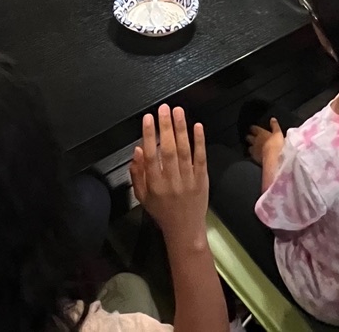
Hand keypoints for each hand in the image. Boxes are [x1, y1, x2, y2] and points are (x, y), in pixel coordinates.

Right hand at [130, 105, 208, 246]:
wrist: (184, 229)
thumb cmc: (161, 211)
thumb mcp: (142, 197)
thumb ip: (137, 173)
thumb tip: (137, 150)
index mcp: (154, 185)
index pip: (150, 156)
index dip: (149, 136)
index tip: (148, 118)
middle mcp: (171, 181)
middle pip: (168, 150)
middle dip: (166, 127)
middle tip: (164, 109)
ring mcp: (188, 180)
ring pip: (185, 151)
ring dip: (181, 129)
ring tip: (178, 111)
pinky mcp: (202, 179)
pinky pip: (201, 158)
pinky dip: (199, 142)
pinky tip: (197, 126)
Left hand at [246, 118, 285, 165]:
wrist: (273, 158)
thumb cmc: (276, 144)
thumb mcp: (278, 133)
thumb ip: (275, 126)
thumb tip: (272, 119)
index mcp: (261, 133)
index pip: (254, 128)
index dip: (253, 128)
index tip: (252, 128)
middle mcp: (255, 140)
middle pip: (249, 137)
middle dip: (249, 136)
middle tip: (250, 136)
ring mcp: (254, 149)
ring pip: (249, 147)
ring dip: (251, 146)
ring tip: (252, 147)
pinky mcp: (255, 158)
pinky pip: (252, 155)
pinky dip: (253, 154)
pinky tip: (255, 155)